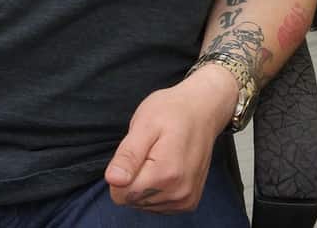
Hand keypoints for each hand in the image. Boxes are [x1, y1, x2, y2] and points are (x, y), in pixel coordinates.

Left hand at [104, 65, 238, 212]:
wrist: (203, 111)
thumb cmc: (172, 112)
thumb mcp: (144, 125)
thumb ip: (128, 155)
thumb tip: (112, 180)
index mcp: (165, 174)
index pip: (120, 194)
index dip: (121, 172)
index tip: (137, 152)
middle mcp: (178, 193)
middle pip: (132, 200)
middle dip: (134, 177)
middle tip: (149, 151)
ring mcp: (185, 200)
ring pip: (143, 204)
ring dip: (145, 183)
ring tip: (159, 156)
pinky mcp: (188, 202)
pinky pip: (156, 205)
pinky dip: (155, 189)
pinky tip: (166, 167)